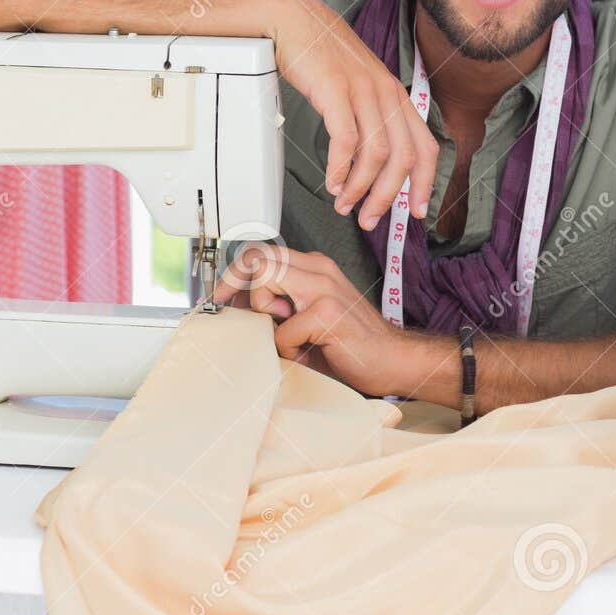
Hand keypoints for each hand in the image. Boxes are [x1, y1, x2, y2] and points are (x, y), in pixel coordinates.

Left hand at [216, 245, 423, 397]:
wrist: (395, 361)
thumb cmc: (351, 345)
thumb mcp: (307, 319)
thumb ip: (277, 308)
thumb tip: (234, 307)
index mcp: (314, 268)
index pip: (262, 252)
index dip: (234, 273)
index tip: (220, 295)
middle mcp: (319, 270)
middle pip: (258, 257)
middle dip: (239, 288)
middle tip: (248, 316)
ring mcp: (324, 288)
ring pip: (265, 280)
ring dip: (266, 316)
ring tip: (291, 336)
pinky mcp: (328, 312)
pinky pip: (282, 329)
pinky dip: (288, 348)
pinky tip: (309, 353)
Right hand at [266, 0, 436, 230]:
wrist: (295, 21)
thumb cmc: (323, 57)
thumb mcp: (358, 87)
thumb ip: (370, 118)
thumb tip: (369, 162)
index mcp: (396, 96)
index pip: (426, 146)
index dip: (425, 183)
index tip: (415, 212)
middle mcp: (386, 93)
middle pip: (404, 157)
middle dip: (387, 197)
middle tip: (369, 220)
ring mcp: (363, 90)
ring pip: (377, 154)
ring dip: (360, 188)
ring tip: (344, 204)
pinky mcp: (336, 90)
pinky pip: (347, 139)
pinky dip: (341, 167)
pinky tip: (332, 181)